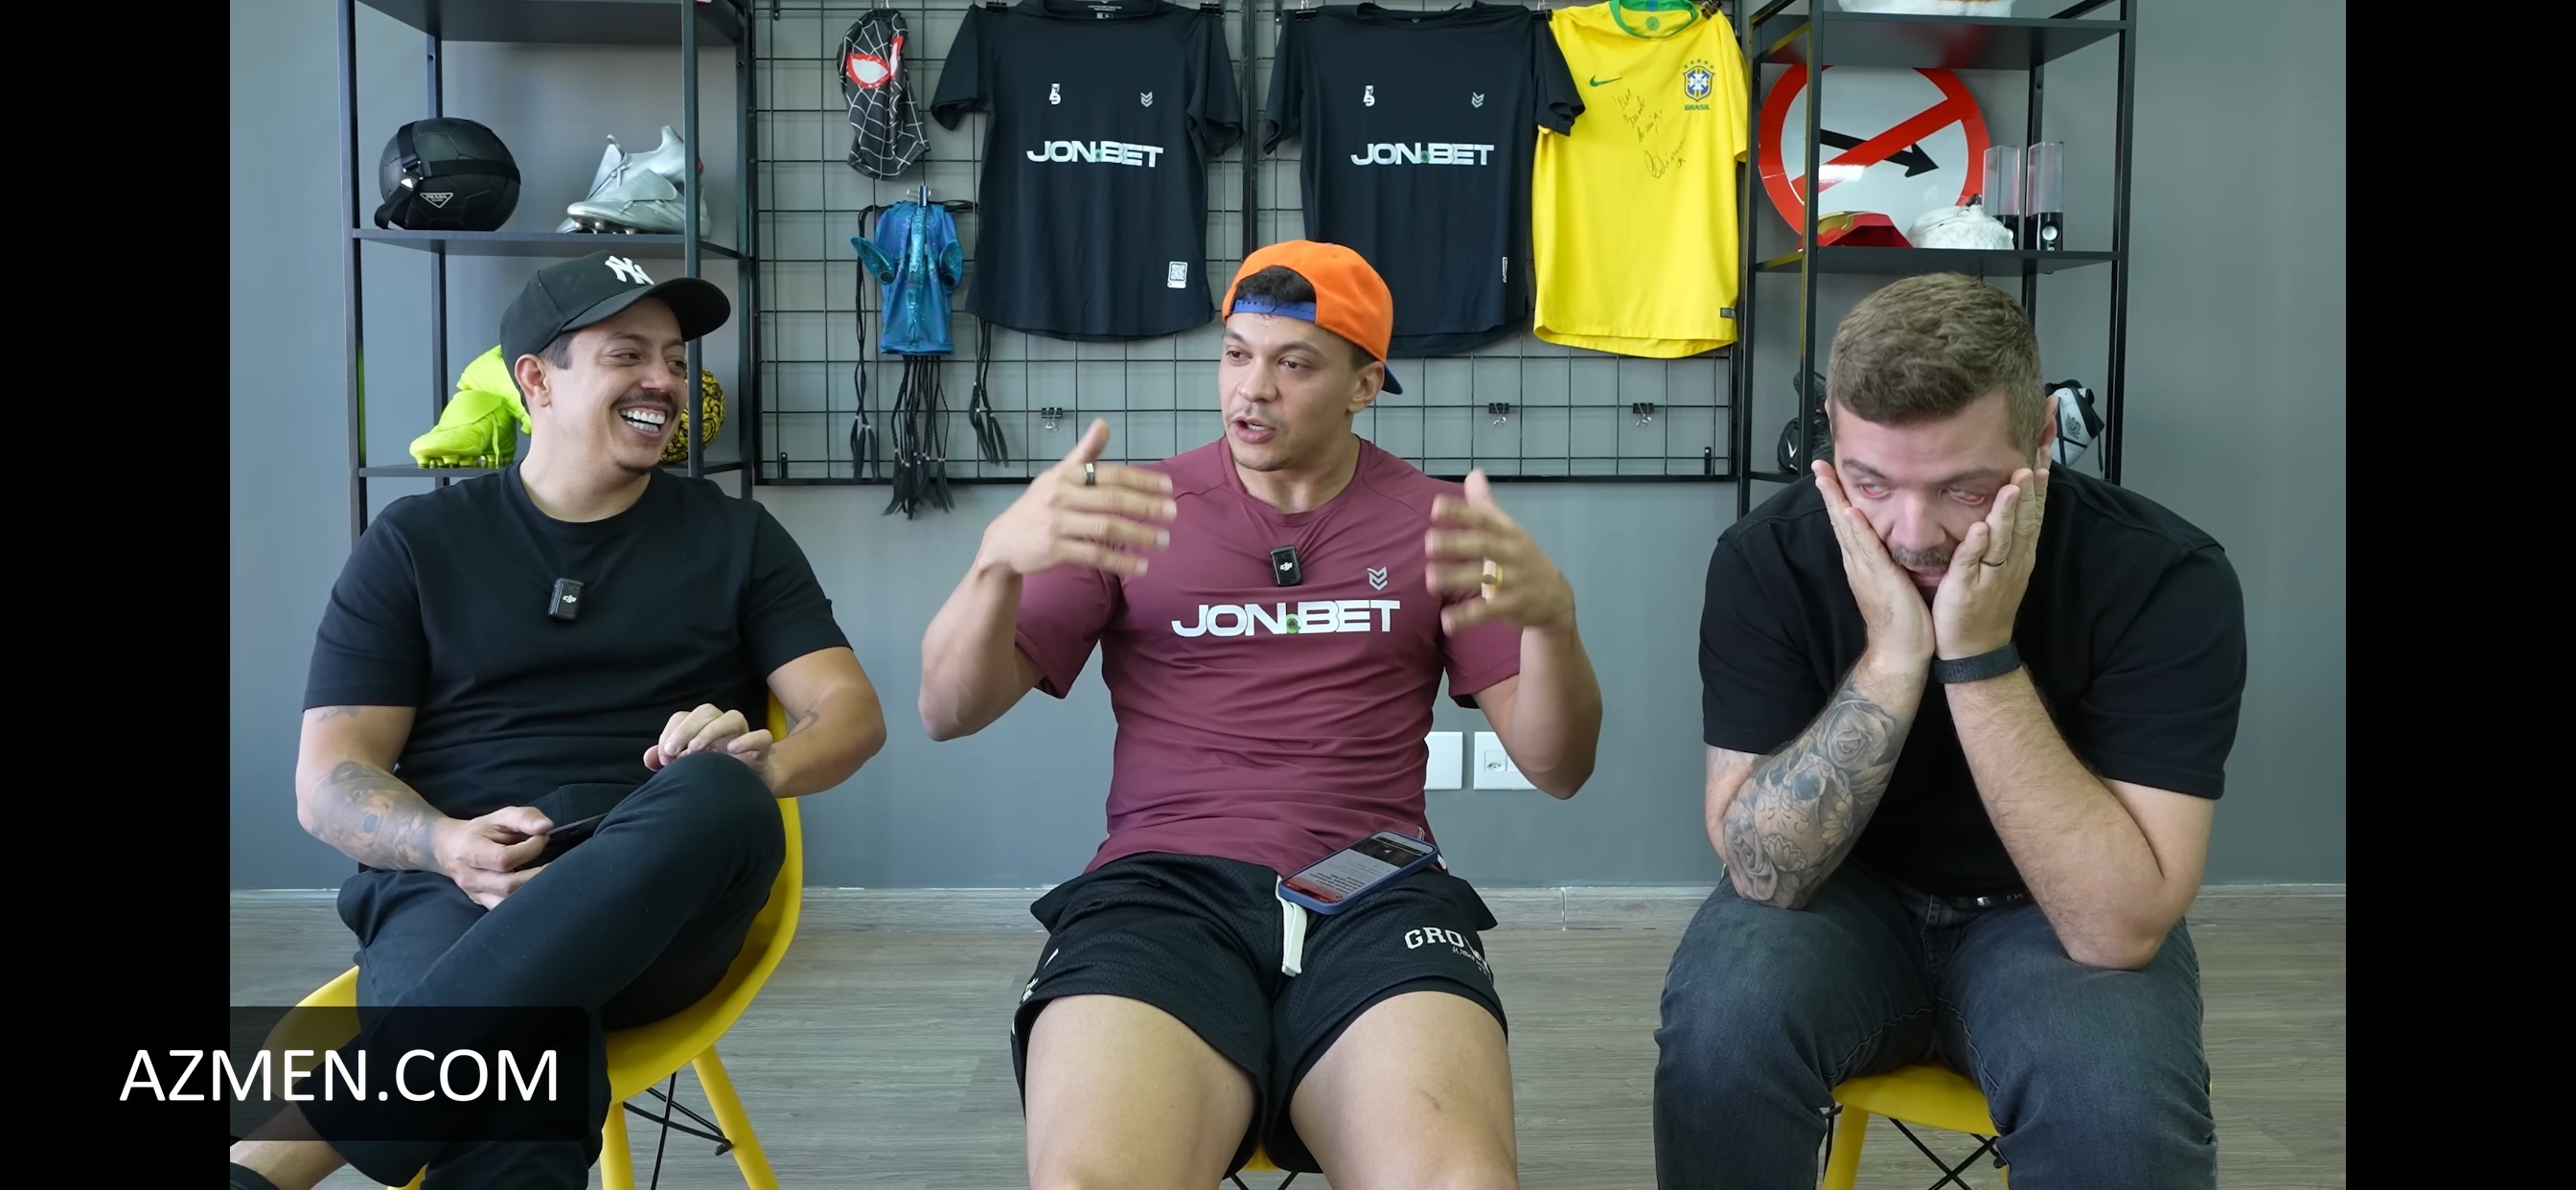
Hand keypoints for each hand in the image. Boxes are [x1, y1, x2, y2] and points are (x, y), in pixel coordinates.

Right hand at [433, 807, 550, 908]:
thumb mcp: (499, 817)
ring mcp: (475, 894)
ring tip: (549, 879)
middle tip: (554, 862)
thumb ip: (523, 818)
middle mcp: (470, 877)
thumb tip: (546, 827)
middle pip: (507, 885)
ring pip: (507, 903)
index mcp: (470, 851)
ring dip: (532, 893)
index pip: (504, 859)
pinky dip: (523, 905)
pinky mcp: (481, 903)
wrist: (448, 848)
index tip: (542, 838)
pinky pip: (504, 910)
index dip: (529, 850)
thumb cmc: (478, 831)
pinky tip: (538, 894)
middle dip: (537, 875)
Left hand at [643, 704, 775, 787]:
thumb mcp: (688, 768)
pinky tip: (732, 750)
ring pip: (733, 717)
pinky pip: (761, 736)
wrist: (752, 789)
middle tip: (672, 751)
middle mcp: (723, 728)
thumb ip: (667, 761)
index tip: (664, 757)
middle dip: (686, 729)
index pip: (683, 717)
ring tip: (696, 749)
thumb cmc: (718, 774)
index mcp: (703, 729)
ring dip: (711, 730)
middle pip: (706, 711)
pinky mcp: (762, 750)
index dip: (670, 732)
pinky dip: (748, 739)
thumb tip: (649, 758)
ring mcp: (744, 736)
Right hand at [974, 419, 1176, 578]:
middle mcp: (1060, 496)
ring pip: (1105, 528)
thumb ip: (1085, 454)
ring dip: (1138, 535)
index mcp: (1065, 475)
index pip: (1109, 474)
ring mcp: (1056, 523)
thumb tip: (1104, 423)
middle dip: (1145, 506)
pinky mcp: (1054, 550)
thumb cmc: (1038, 506)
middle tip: (1172, 514)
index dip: (1140, 480)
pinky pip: (1094, 554)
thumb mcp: (1058, 476)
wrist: (1002, 542)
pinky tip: (1141, 566)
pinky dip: (1119, 561)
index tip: (1168, 487)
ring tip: (1163, 541)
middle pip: (1110, 500)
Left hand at [1425, 469, 1575, 632]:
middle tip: (1428, 543)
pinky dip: (1467, 617)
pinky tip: (1446, 621)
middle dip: (1456, 543)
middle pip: (1484, 545)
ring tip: (1430, 580)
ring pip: (1485, 578)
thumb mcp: (1508, 531)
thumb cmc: (1521, 559)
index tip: (1436, 507)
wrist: (1556, 597)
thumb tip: (1474, 473)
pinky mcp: (1514, 605)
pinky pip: (1489, 611)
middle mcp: (1512, 553)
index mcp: (1508, 532)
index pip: (1483, 518)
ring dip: (1456, 578)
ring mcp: (1515, 580)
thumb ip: (1485, 506)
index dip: (1461, 512)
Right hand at [1814, 460, 1935, 662]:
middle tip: (1818, 467)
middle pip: (1839, 521)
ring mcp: (1865, 570)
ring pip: (1847, 529)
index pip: (1847, 524)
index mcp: (1862, 563)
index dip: (1837, 498)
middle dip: (1829, 492)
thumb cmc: (1901, 622)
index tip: (1828, 475)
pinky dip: (1856, 531)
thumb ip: (1887, 561)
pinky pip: (1866, 550)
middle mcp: (1858, 564)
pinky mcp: (1879, 579)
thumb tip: (1891, 543)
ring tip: (1825, 478)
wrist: (1898, 652)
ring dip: (1836, 503)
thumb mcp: (1892, 581)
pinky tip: (1849, 513)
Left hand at [1933, 464, 2047, 657]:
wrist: (1977, 650)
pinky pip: (1972, 565)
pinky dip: (1977, 546)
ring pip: (2003, 540)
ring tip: (2014, 484)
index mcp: (2019, 556)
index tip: (2044, 455)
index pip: (2033, 514)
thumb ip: (2007, 536)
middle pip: (2025, 522)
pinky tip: (1981, 527)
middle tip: (2035, 459)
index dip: (2039, 486)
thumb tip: (2012, 501)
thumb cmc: (1986, 605)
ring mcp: (1990, 576)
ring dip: (2009, 512)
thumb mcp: (2004, 566)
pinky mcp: (1966, 589)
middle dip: (2031, 490)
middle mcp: (2011, 564)